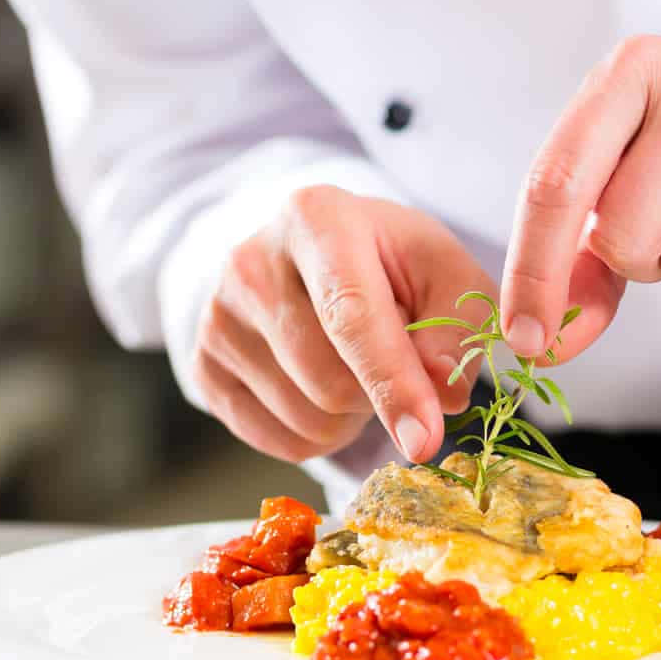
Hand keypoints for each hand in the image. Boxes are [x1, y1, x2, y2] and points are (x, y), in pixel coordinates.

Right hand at [192, 186, 493, 463]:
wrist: (307, 254)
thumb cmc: (385, 260)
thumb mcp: (440, 268)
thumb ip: (458, 326)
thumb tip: (446, 396)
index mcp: (316, 218)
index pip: (351, 316)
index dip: (392, 383)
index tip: (424, 440)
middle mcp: (251, 262)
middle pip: (328, 383)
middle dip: (377, 396)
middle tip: (388, 363)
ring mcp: (216, 316)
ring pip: (305, 419)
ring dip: (350, 418)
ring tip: (351, 368)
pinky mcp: (202, 365)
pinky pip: (276, 441)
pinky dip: (316, 435)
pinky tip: (319, 390)